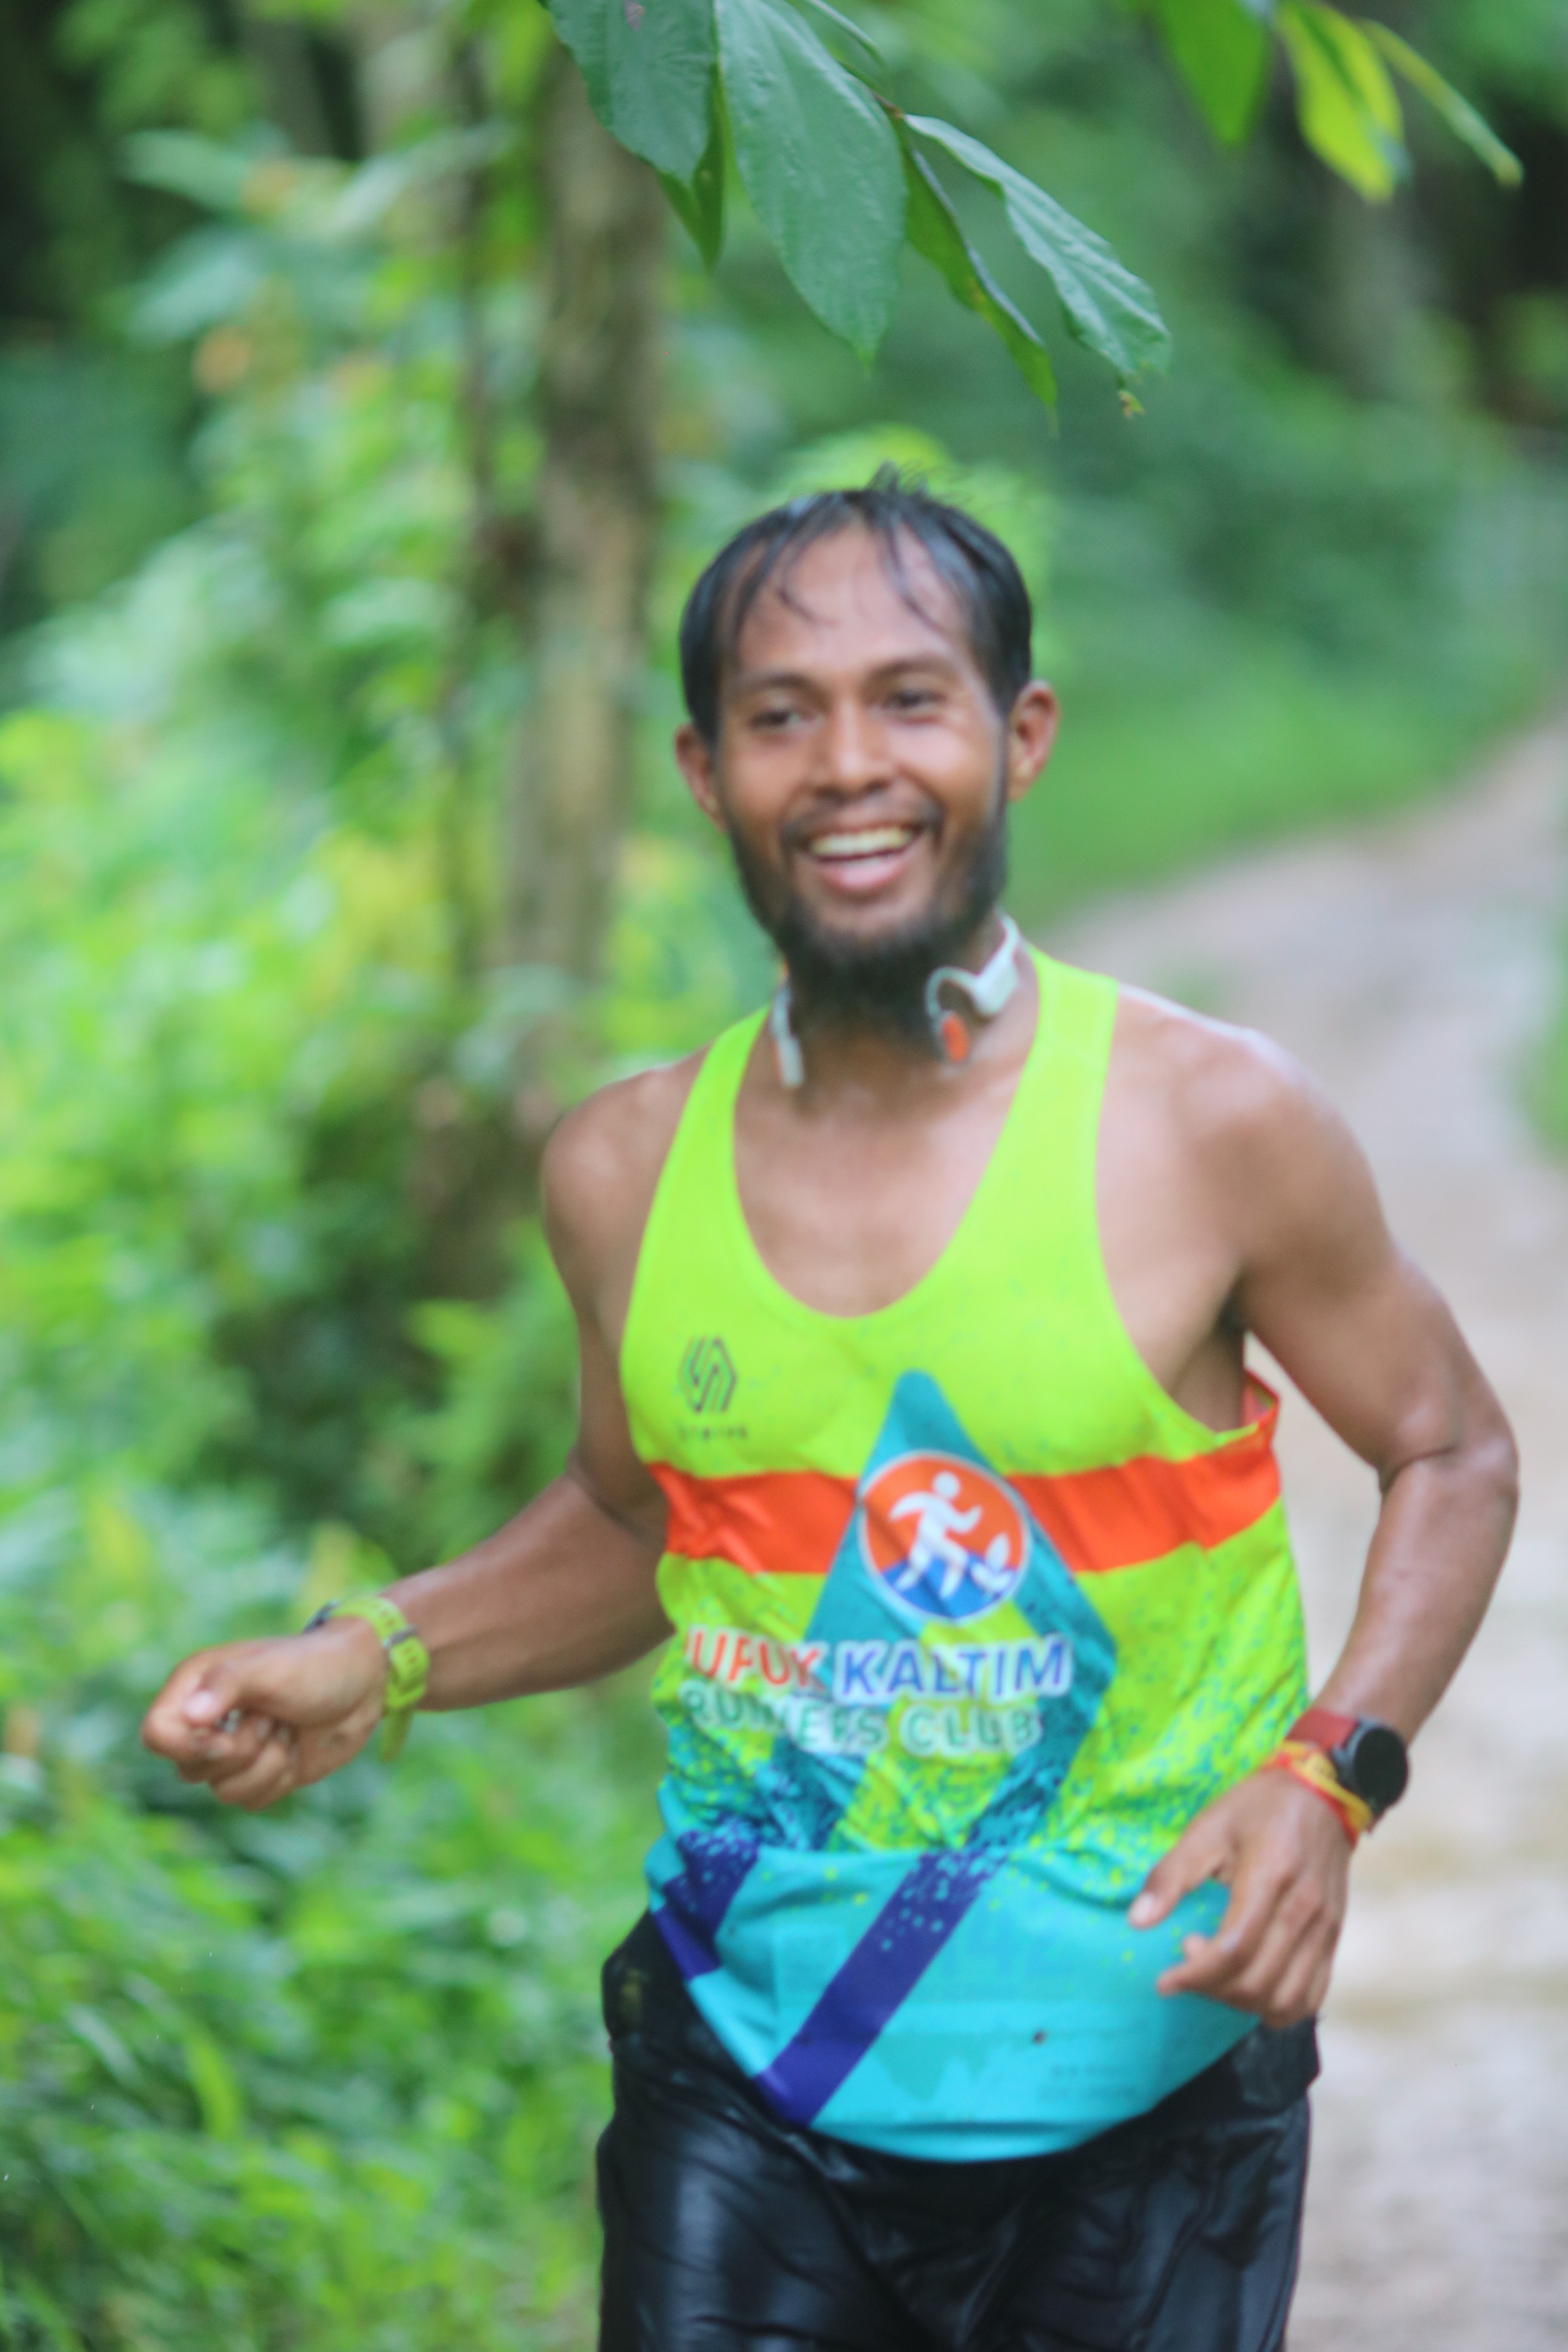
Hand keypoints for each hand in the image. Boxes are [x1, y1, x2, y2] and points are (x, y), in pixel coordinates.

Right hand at [140, 1619, 388, 1810]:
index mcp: (196, 1687)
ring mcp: (232, 1750)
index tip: (227, 1733)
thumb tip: (190, 1718)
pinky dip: (278, 1780)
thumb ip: (227, 1686)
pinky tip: (294, 1748)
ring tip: (286, 1728)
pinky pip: (250, 1801)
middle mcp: (206, 1721)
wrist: (364, 1684)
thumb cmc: (315, 1665)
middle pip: (189, 1770)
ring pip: (222, 1791)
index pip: (156, 1734)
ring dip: (266, 1763)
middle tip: (272, 1717)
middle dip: (240, 1750)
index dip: (188, 1745)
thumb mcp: (270, 1668)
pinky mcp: (259, 1773)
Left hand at [1128, 1769, 1351, 2027]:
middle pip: (1257, 1982)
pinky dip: (1278, 2007)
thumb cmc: (1258, 1808)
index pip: (1234, 1950)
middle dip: (1211, 1988)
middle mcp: (1304, 1910)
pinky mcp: (1335, 1938)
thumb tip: (1137, 1921)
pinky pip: (1312, 1996)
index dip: (1194, 1976)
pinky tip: (1251, 1987)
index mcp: (1269, 1877)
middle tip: (1188, 1959)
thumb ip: (1171, 1875)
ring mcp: (1325, 1928)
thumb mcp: (1207, 1828)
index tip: (1164, 1980)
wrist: (1321, 1794)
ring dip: (1242, 2003)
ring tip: (1218, 1972)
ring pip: (1285, 2000)